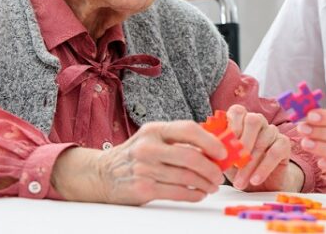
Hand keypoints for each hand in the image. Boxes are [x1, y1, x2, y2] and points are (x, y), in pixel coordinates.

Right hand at [51, 121, 225, 204]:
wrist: (102, 174)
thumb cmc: (136, 155)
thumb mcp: (153, 138)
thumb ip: (179, 139)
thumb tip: (215, 145)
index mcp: (154, 129)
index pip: (188, 129)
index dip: (210, 141)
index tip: (223, 151)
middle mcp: (148, 147)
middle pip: (190, 157)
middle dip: (211, 167)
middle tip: (220, 174)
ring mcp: (144, 168)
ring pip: (186, 177)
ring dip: (205, 183)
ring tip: (212, 185)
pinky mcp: (142, 188)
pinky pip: (177, 192)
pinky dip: (193, 194)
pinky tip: (199, 193)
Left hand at [224, 104, 300, 191]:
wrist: (261, 185)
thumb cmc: (238, 168)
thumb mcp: (224, 159)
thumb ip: (216, 150)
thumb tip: (205, 148)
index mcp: (241, 119)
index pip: (238, 111)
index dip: (232, 125)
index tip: (225, 145)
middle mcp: (258, 121)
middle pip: (253, 121)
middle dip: (243, 143)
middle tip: (234, 164)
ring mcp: (272, 131)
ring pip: (263, 140)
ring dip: (250, 164)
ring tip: (240, 183)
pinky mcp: (284, 144)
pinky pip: (275, 152)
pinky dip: (264, 167)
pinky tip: (255, 180)